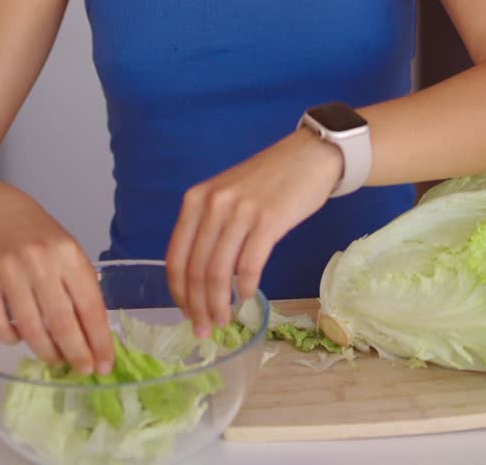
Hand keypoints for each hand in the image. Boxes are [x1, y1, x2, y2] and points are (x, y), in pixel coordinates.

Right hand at [0, 179, 114, 374]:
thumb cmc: (37, 231)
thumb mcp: (67, 248)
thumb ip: (78, 282)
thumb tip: (92, 329)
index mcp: (68, 254)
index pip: (89, 305)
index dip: (99, 339)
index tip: (105, 363)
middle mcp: (41, 262)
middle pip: (62, 321)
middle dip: (77, 353)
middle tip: (84, 370)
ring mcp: (10, 272)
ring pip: (31, 328)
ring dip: (47, 351)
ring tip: (57, 359)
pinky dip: (10, 339)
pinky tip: (20, 340)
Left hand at [166, 129, 342, 333]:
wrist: (309, 155)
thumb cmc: (268, 180)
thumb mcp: (227, 196)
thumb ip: (210, 228)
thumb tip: (199, 280)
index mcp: (196, 199)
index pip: (177, 257)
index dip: (180, 294)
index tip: (187, 315)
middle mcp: (213, 204)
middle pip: (196, 270)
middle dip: (198, 307)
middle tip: (206, 330)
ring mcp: (241, 211)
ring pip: (220, 273)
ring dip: (220, 304)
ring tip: (225, 319)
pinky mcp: (269, 219)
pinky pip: (250, 265)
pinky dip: (247, 288)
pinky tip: (248, 295)